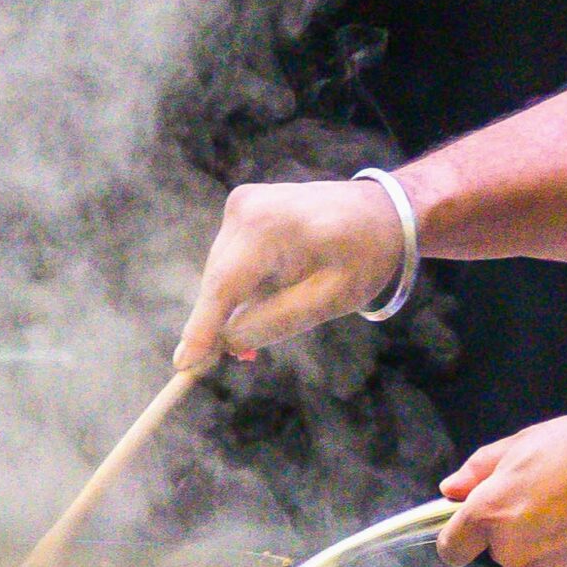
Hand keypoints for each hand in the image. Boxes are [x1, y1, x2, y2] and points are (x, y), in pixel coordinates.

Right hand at [173, 179, 405, 367]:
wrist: (382, 209)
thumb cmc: (365, 255)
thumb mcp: (332, 298)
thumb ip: (277, 320)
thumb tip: (226, 342)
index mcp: (274, 226)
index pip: (225, 284)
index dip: (202, 328)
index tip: (183, 364)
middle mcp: (248, 206)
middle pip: (219, 281)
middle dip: (223, 321)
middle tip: (246, 357)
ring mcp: (243, 202)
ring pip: (222, 272)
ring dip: (238, 302)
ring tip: (285, 310)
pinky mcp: (242, 206)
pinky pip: (231, 258)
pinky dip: (245, 282)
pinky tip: (278, 290)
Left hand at [437, 414, 566, 566]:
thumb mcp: (526, 441)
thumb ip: (481, 469)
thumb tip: (451, 488)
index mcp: (492, 514)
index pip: (451, 548)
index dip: (460, 535)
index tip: (474, 523)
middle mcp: (513, 550)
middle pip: (499, 549)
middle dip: (513, 527)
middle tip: (544, 494)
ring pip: (533, 559)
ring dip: (545, 539)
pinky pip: (564, 566)